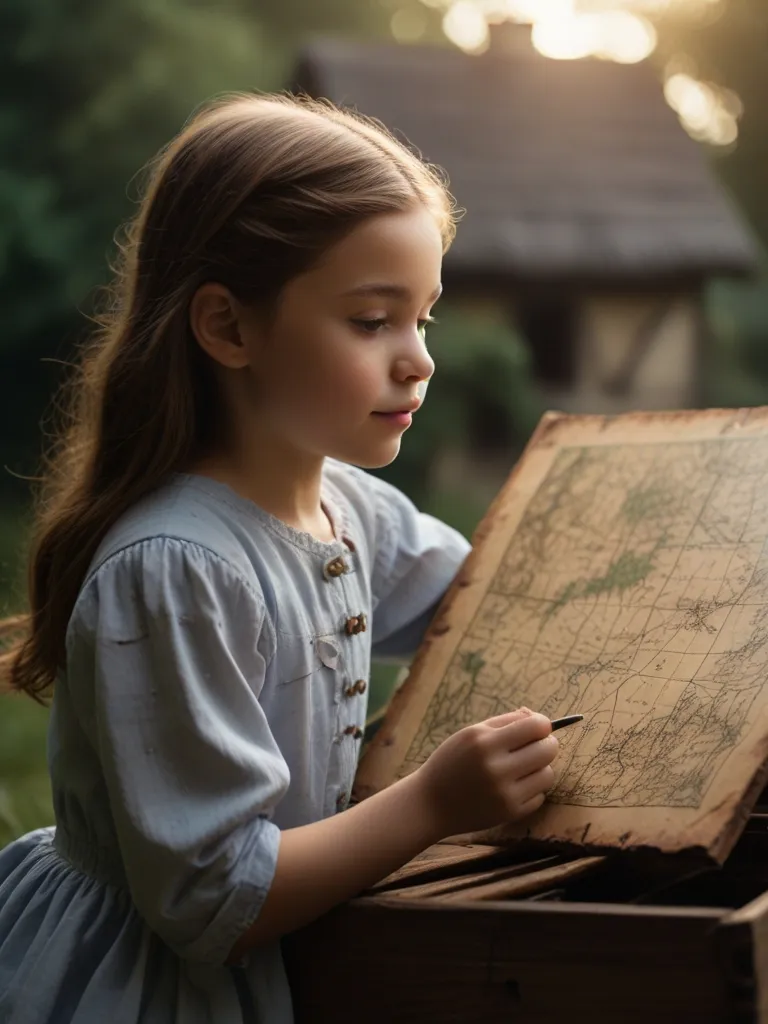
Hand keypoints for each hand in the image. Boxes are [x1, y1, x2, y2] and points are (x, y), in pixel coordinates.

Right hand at [412, 708, 557, 836]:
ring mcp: (504, 793)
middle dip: (546, 744)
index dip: (542, 724)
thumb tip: (538, 719)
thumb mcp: (471, 733)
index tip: (537, 728)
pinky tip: (514, 787)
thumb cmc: (452, 761)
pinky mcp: (509, 813)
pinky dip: (532, 790)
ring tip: (523, 768)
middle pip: (547, 749)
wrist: (430, 802)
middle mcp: (496, 767)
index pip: (535, 726)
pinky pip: (540, 796)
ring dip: (540, 768)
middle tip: (534, 746)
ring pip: (548, 774)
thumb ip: (505, 722)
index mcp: (484, 741)